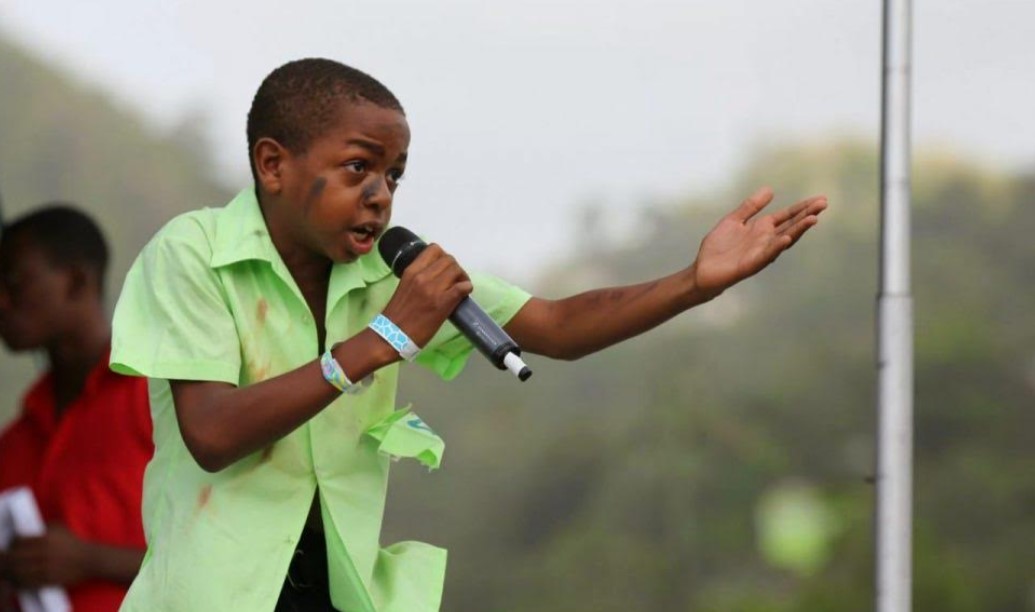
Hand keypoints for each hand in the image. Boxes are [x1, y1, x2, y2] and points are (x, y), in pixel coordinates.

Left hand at [5, 524, 90, 587]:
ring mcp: (45, 568)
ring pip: (19, 572)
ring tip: (8, 571)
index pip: (19, 541)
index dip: (12, 543)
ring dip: (10, 572)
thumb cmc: (74, 543)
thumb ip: (43, 527)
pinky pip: (28, 582)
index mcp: (45, 539)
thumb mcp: (60, 528)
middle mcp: (44, 553)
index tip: (11, 546)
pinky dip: (19, 582)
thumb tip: (27, 530)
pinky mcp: (48, 580)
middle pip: (15, 557)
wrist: (90, 560)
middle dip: (6, 559)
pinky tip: (16, 581)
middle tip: (5, 560)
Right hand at [381, 243, 473, 347]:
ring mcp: (433, 289)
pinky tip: (463, 295)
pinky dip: (467, 288)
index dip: (443, 257)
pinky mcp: (443, 303)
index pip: (434, 249)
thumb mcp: (405, 286)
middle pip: (449, 259)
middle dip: (455, 268)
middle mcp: (422, 276)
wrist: (392, 335)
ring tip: (460, 288)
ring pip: (457, 270)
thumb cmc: (397, 314)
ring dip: (462, 277)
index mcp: (411, 271)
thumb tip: (436, 276)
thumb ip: (418, 278)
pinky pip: (463, 287)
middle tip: (455, 280)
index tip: (444, 268)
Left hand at [692, 187, 826, 297]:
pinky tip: (787, 238)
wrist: (703, 270)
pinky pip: (767, 255)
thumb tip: (770, 189)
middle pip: (791, 226)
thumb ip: (751, 206)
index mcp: (762, 229)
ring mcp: (761, 252)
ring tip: (813, 219)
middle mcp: (766, 240)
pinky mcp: (751, 264)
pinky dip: (777, 247)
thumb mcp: (734, 220)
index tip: (820, 199)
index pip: (787, 216)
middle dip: (807, 215)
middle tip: (823, 204)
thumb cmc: (718, 247)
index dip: (802, 207)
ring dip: (798, 230)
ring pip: (784, 239)